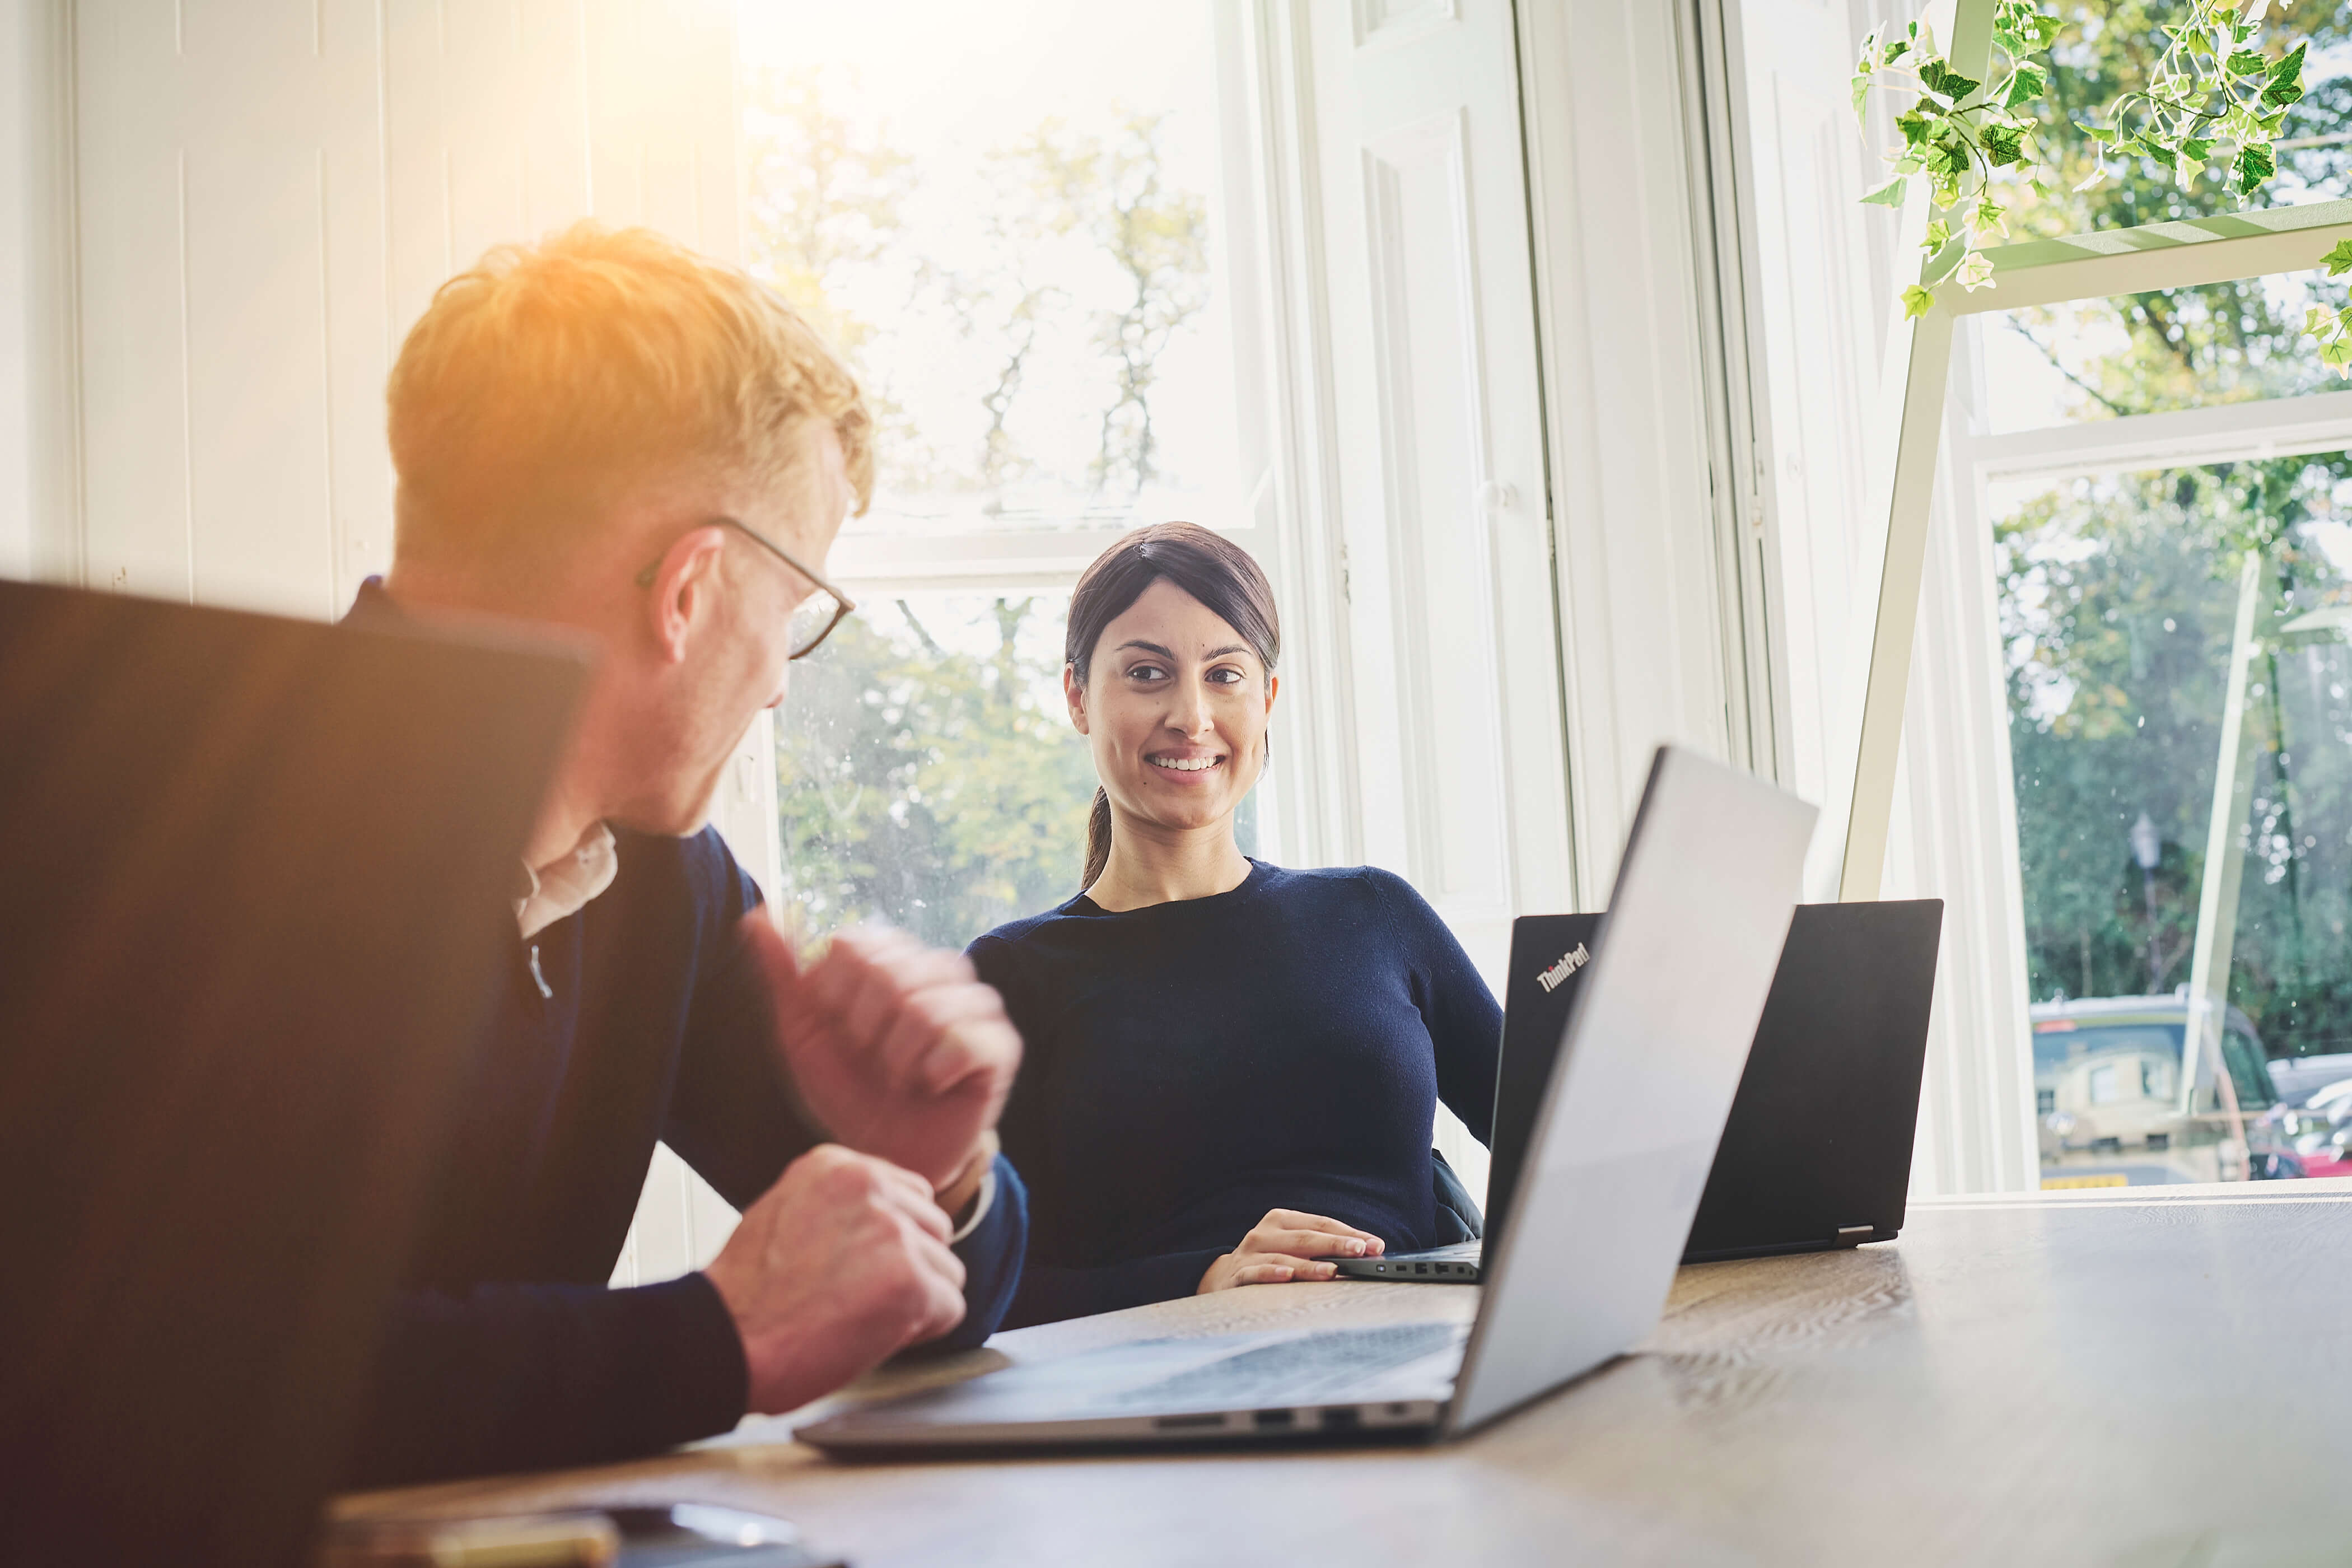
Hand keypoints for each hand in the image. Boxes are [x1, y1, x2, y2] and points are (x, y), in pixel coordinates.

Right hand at [703, 1144, 967, 1414]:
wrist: (724, 1341)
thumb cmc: (747, 1296)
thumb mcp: (787, 1213)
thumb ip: (841, 1206)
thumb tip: (891, 1217)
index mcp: (836, 1165)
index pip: (908, 1194)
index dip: (889, 1241)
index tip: (858, 1267)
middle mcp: (870, 1186)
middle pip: (934, 1228)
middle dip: (909, 1267)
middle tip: (857, 1298)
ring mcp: (894, 1231)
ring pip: (946, 1269)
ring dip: (915, 1300)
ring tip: (860, 1317)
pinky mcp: (911, 1280)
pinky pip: (952, 1307)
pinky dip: (922, 1331)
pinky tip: (875, 1335)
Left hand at [742, 914, 1021, 1192]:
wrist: (889, 1154)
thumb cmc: (850, 1090)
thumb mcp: (804, 1035)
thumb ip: (784, 974)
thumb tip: (754, 916)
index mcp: (891, 959)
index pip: (854, 944)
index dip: (835, 995)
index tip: (839, 1030)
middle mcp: (938, 970)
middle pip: (889, 972)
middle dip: (864, 1030)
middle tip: (872, 1059)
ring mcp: (975, 1004)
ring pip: (925, 1008)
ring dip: (898, 1057)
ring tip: (900, 1077)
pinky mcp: (1001, 1043)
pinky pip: (962, 1041)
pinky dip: (933, 1073)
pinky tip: (932, 1085)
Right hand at [1197, 1210, 1386, 1292]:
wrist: (1223, 1279)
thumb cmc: (1269, 1261)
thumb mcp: (1292, 1248)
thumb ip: (1323, 1249)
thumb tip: (1367, 1254)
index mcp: (1281, 1220)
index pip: (1321, 1223)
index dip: (1349, 1234)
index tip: (1375, 1245)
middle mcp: (1265, 1232)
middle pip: (1307, 1237)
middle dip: (1338, 1245)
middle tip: (1362, 1252)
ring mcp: (1250, 1252)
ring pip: (1285, 1256)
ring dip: (1311, 1265)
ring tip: (1333, 1271)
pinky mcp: (1237, 1274)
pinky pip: (1257, 1273)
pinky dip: (1273, 1273)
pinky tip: (1288, 1276)